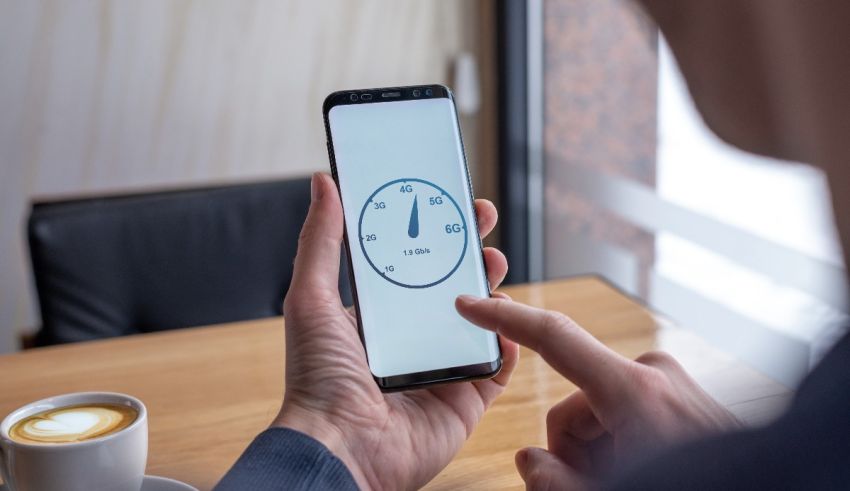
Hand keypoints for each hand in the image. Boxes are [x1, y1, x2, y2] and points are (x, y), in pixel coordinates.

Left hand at [273, 173, 519, 489]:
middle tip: (482, 223)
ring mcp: (442, 368)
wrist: (341, 446)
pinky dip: (510, 342)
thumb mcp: (311, 298)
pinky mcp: (466, 399)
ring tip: (493, 266)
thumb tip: (324, 183)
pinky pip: (498, 367)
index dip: (436, 234)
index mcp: (380, 316)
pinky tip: (509, 321)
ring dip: (495, 290)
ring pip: (482, 321)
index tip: (452, 203)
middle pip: (454, 288)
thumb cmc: (317, 377)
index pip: (415, 266)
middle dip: (472, 252)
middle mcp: (413, 339)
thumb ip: (321, 241)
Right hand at [455, 296, 739, 489]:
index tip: (471, 304)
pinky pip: (627, 412)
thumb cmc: (696, 489)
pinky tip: (640, 470)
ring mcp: (671, 384)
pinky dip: (622, 445)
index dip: (505, 319)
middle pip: (573, 402)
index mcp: (635, 392)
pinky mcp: (682, 395)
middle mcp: (654, 375)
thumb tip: (528, 459)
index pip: (555, 337)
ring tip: (622, 480)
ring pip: (599, 412)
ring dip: (598, 451)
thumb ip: (553, 481)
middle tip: (591, 483)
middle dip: (572, 448)